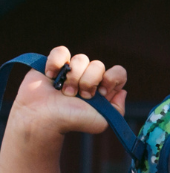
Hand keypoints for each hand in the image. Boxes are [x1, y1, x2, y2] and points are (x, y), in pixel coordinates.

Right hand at [12, 47, 127, 136]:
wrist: (43, 118)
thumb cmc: (71, 120)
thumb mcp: (101, 121)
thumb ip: (117, 108)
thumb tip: (123, 91)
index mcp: (103, 88)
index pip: (118, 72)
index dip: (112, 79)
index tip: (101, 93)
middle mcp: (89, 77)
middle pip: (99, 65)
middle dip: (88, 81)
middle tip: (79, 96)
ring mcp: (71, 70)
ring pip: (81, 58)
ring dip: (72, 78)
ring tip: (64, 92)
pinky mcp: (53, 63)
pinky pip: (61, 51)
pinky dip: (56, 63)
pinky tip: (51, 76)